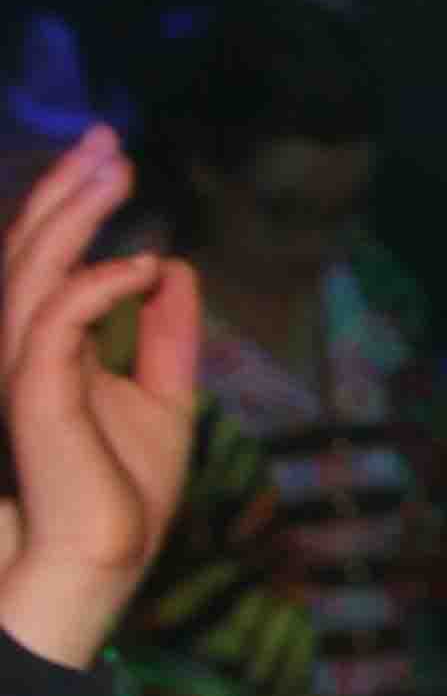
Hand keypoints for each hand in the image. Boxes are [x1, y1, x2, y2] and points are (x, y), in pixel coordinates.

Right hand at [1, 130, 202, 673]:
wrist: (103, 555)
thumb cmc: (123, 490)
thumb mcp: (161, 398)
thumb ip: (165, 337)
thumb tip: (177, 271)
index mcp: (43, 344)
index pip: (44, 257)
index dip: (70, 202)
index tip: (112, 155)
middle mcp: (21, 345)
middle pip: (29, 246)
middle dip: (67, 187)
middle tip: (109, 139)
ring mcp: (20, 365)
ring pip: (33, 267)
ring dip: (75, 214)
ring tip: (117, 168)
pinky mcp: (33, 389)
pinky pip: (58, 316)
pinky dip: (98, 282)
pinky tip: (143, 264)